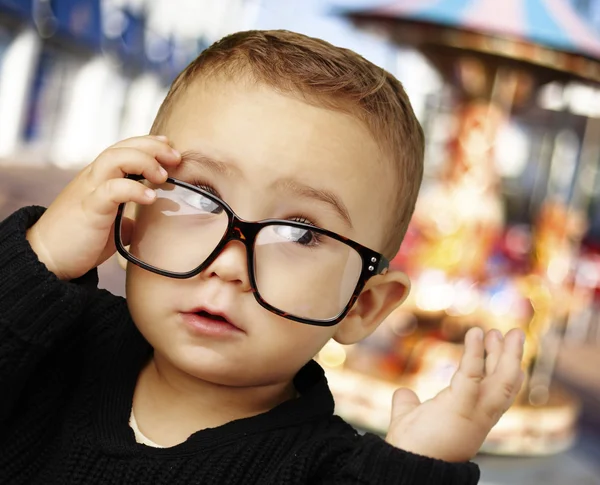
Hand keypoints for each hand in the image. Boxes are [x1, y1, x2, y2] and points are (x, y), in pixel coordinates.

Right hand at [26, 135, 180, 279]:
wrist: (47, 259)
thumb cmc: (78, 241)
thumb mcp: (108, 226)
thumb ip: (125, 220)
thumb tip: (142, 224)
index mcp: (98, 178)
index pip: (123, 148)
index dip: (147, 143)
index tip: (170, 146)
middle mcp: (93, 178)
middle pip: (122, 147)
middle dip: (152, 147)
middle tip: (176, 158)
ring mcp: (89, 191)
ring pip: (114, 159)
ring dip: (144, 162)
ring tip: (163, 176)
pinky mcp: (88, 209)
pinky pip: (112, 190)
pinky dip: (134, 189)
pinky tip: (150, 196)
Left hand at [385, 327, 524, 461]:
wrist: (405, 465)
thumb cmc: (410, 446)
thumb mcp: (410, 417)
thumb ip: (409, 403)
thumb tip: (403, 394)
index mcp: (472, 419)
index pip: (496, 392)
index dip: (500, 369)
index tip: (496, 345)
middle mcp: (480, 418)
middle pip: (506, 385)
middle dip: (510, 358)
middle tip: (513, 333)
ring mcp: (475, 414)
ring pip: (503, 381)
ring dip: (507, 354)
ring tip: (507, 331)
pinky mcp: (461, 407)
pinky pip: (473, 375)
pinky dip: (475, 353)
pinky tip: (476, 332)